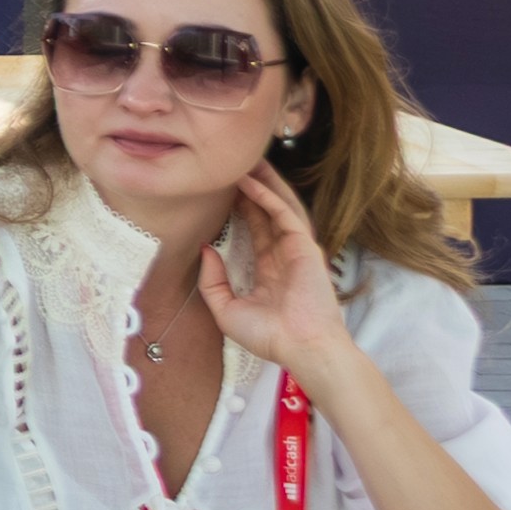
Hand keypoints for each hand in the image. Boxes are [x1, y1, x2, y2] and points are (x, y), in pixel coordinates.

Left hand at [191, 172, 364, 383]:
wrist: (301, 347)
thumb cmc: (269, 336)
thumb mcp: (227, 310)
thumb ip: (212, 281)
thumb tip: (205, 250)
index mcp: (269, 269)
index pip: (253, 230)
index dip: (239, 209)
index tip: (222, 191)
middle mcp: (283, 255)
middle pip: (265, 213)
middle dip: (251, 189)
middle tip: (233, 166)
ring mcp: (295, 249)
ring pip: (278, 206)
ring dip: (263, 184)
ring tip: (245, 162)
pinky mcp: (305, 247)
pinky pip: (285, 214)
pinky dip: (268, 197)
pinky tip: (250, 183)